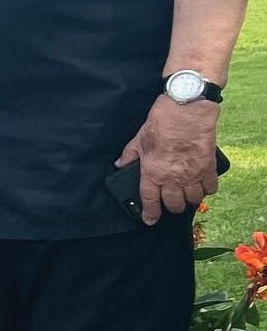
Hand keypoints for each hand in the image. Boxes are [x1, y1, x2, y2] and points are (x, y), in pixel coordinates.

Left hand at [116, 96, 220, 223]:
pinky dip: (207, 190)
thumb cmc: (161, 123)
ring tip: (187, 196)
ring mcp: (192, 174)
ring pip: (193, 199)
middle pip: (174, 203)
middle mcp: (172, 178)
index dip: (150, 214)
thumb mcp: (139, 139)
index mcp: (152, 172)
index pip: (150, 200)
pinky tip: (203, 187)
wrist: (187, 110)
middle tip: (170, 204)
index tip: (149, 220)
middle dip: (171, 207)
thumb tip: (119, 165)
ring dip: (190, 200)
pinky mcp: (208, 167)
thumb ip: (129, 155)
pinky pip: (211, 187)